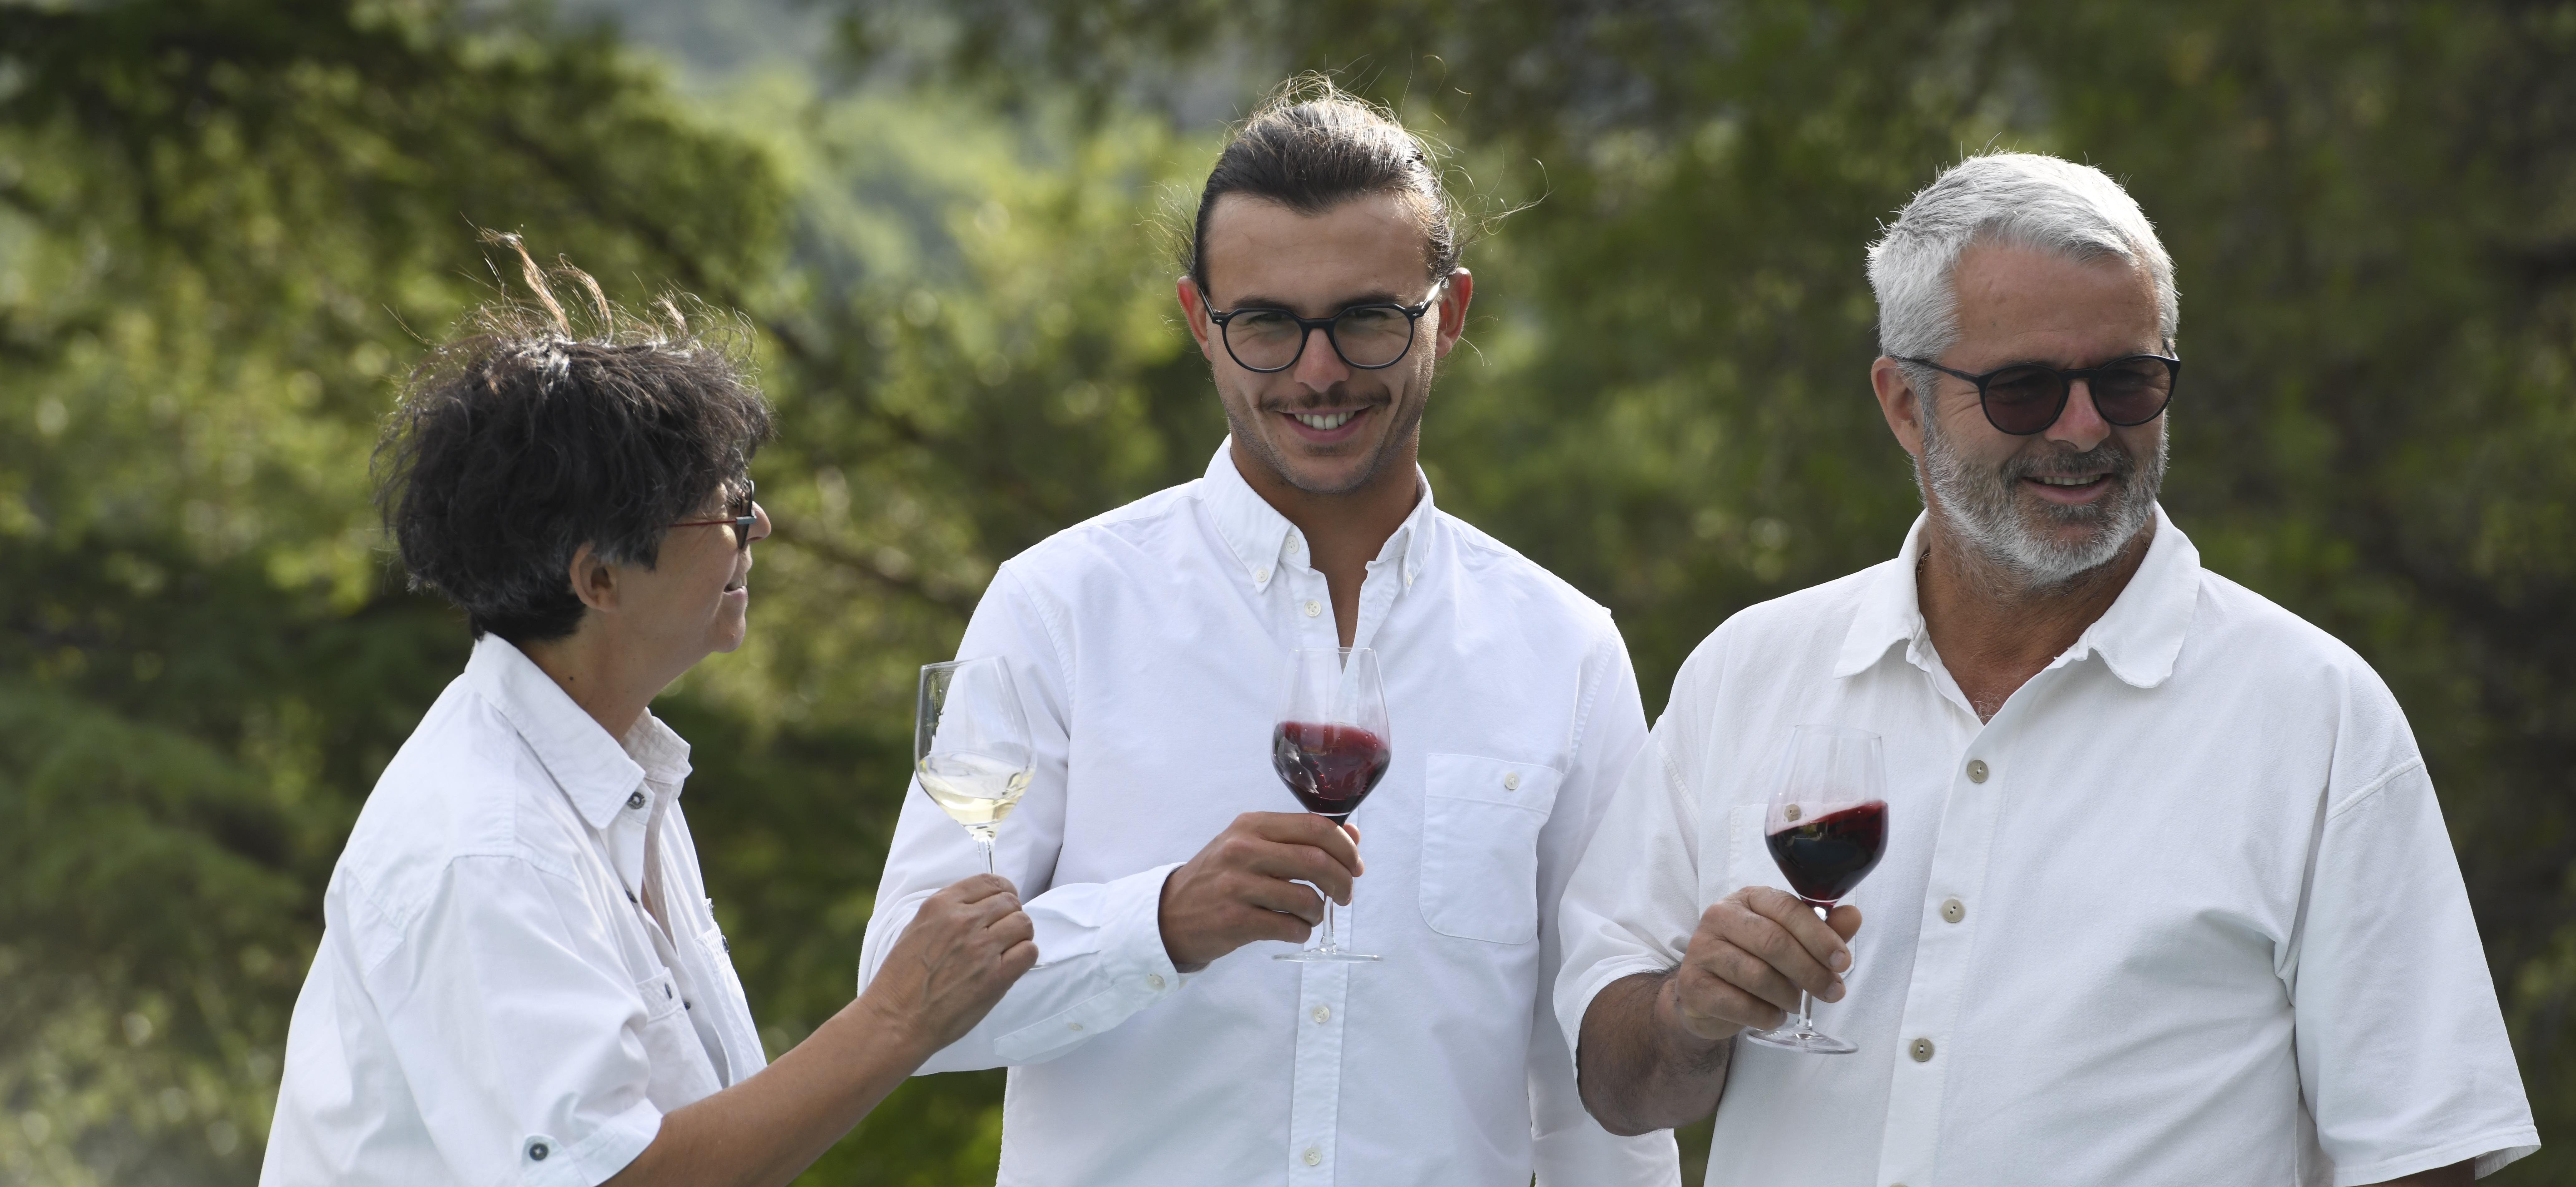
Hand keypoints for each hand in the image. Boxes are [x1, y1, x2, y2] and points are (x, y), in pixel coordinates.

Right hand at [859, 875, 1037, 1055]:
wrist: (896, 1019)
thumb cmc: (901, 980)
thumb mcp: (916, 930)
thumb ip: (947, 914)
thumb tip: (980, 907)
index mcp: (940, 905)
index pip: (989, 881)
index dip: (1003, 892)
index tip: (1002, 906)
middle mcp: (961, 921)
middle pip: (1010, 901)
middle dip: (1010, 915)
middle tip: (1003, 934)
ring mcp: (980, 948)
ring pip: (1023, 923)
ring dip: (1020, 935)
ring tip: (1007, 950)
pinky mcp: (995, 976)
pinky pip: (1029, 951)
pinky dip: (1025, 956)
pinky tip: (1011, 965)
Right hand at [1158, 812, 1363, 970]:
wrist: (1169, 914)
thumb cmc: (1218, 878)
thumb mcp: (1251, 846)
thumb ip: (1298, 839)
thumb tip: (1352, 836)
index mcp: (1251, 825)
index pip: (1315, 827)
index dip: (1346, 847)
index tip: (1355, 865)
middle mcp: (1243, 849)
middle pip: (1317, 860)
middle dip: (1343, 881)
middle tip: (1345, 895)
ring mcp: (1237, 885)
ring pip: (1307, 898)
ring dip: (1319, 912)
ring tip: (1309, 915)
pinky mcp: (1235, 920)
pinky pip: (1289, 927)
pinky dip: (1301, 932)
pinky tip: (1292, 930)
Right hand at [1660, 885, 1860, 1043]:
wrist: (1706, 994)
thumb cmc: (1754, 961)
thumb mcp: (1790, 942)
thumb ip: (1821, 931)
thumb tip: (1853, 916)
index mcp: (1748, 898)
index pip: (1786, 908)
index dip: (1819, 936)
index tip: (1842, 961)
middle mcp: (1720, 916)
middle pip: (1773, 942)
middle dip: (1810, 971)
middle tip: (1832, 992)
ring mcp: (1702, 950)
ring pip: (1757, 975)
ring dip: (1787, 996)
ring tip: (1794, 1003)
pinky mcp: (1693, 985)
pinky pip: (1739, 1004)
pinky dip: (1766, 1015)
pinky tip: (1773, 1016)